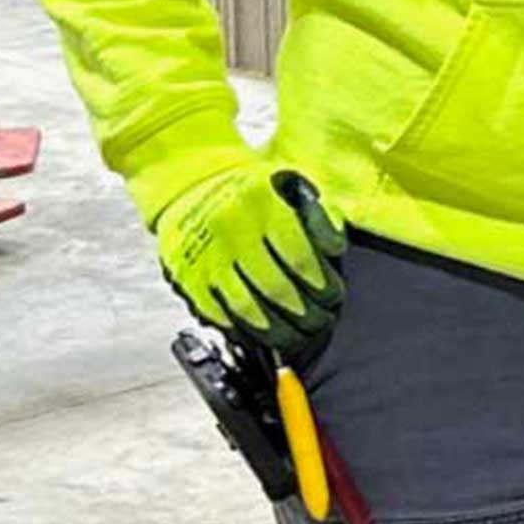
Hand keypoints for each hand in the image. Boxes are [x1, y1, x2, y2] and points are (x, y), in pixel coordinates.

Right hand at [156, 159, 345, 353]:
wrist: (193, 185)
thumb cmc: (254, 190)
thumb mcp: (292, 187)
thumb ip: (319, 216)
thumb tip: (335, 251)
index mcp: (263, 206)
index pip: (300, 257)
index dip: (322, 284)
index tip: (335, 297)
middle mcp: (232, 234)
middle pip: (276, 289)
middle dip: (305, 314)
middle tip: (322, 322)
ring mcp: (206, 261)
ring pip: (247, 310)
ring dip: (278, 332)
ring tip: (299, 338)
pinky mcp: (188, 281)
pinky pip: (220, 317)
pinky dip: (245, 333)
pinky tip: (265, 337)